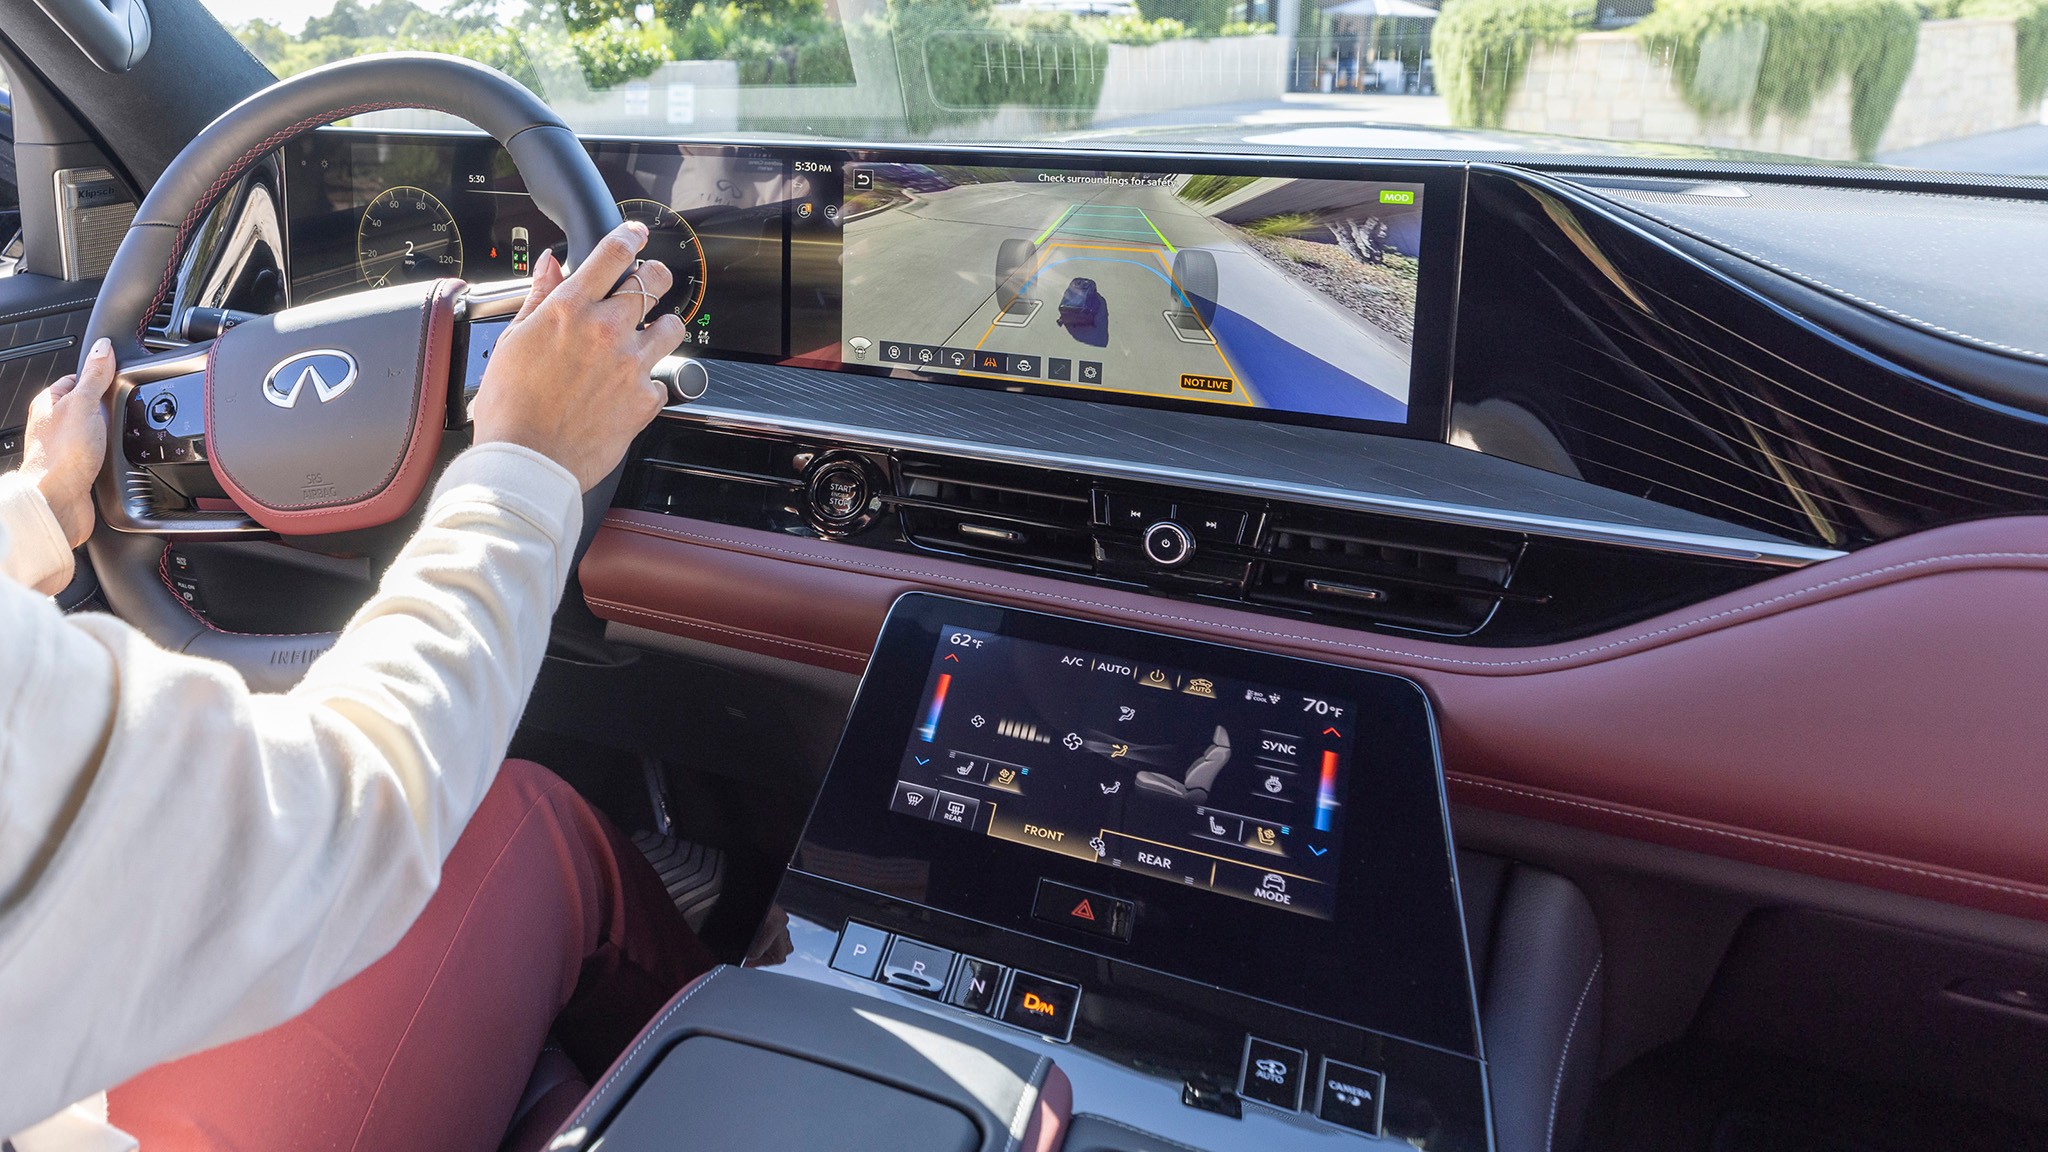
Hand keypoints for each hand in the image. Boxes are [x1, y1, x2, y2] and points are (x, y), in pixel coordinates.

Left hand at [21, 337, 114, 547]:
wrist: (57, 499)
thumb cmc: (62, 454)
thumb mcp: (85, 403)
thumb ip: (95, 376)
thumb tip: (103, 348)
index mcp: (49, 402)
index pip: (77, 378)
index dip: (99, 377)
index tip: (117, 380)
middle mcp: (54, 424)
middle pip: (89, 405)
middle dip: (108, 409)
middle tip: (119, 412)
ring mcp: (66, 446)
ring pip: (96, 430)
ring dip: (110, 433)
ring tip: (116, 436)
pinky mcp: (78, 467)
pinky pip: (99, 453)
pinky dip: (110, 453)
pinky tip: (114, 456)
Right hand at [471, 222, 682, 490]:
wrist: (527, 462)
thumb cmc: (510, 407)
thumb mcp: (514, 341)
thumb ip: (539, 297)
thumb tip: (551, 264)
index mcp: (569, 309)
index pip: (612, 253)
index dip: (630, 236)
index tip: (636, 234)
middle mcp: (606, 330)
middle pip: (654, 280)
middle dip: (654, 276)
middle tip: (648, 284)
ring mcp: (631, 364)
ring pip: (671, 325)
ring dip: (661, 326)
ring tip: (646, 338)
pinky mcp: (646, 398)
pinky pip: (663, 377)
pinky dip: (649, 380)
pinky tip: (628, 388)